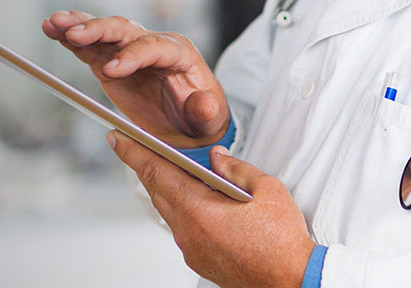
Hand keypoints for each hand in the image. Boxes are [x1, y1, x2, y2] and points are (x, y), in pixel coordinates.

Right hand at [42, 11, 228, 146]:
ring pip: (104, 32)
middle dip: (99, 30)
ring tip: (54, 22)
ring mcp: (131, 51)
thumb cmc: (200, 117)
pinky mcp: (112, 62)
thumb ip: (206, 111)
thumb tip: (204, 104)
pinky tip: (53, 30)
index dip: (132, 56)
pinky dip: (72, 39)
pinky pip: (90, 48)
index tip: (111, 71)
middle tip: (74, 35)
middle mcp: (153, 44)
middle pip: (125, 30)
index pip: (153, 47)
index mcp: (178, 52)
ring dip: (78, 25)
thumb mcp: (209, 118)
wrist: (189, 123)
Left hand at [108, 131, 314, 287]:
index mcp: (199, 211)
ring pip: (170, 208)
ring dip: (166, 185)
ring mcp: (192, 249)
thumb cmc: (283, 242)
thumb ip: (235, 167)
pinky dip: (182, 205)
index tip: (116, 137)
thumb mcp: (266, 189)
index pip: (156, 173)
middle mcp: (189, 232)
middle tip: (134, 144)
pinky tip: (195, 195)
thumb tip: (216, 157)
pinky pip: (183, 225)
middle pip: (159, 190)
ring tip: (168, 165)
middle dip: (146, 165)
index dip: (133, 152)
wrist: (294, 283)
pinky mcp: (201, 259)